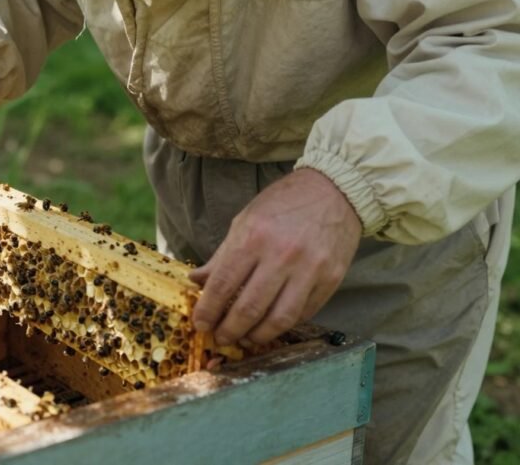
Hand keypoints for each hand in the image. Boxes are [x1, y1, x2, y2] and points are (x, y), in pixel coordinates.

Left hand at [190, 168, 361, 346]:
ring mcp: (309, 269)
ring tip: (245, 339)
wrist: (333, 191)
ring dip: (257, 336)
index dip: (208, 310)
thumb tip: (196, 281)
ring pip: (279, 319)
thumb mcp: (244, 221)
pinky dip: (284, 325)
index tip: (200, 325)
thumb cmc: (283, 205)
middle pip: (249, 309)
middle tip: (221, 338)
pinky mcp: (330, 280)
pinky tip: (271, 326)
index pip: (223, 284)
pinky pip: (304, 313)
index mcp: (253, 237)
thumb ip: (222, 256)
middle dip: (230, 330)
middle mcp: (281, 255)